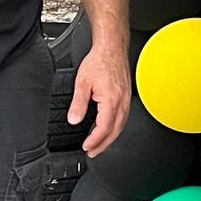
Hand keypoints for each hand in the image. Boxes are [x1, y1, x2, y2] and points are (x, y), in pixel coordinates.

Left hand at [66, 38, 130, 155]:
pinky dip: (116, 128)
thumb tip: (74, 120)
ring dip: (110, 138)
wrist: (112, 48)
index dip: (95, 141)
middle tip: (93, 152)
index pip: (104, 128)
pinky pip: (123, 118)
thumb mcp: (82, 82)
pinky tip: (109, 129)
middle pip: (115, 131)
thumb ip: (78, 103)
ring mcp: (126, 100)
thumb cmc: (100, 61)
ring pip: (121, 126)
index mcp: (111, 101)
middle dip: (103, 145)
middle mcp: (122, 102)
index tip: (87, 147)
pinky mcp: (126, 96)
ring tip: (100, 145)